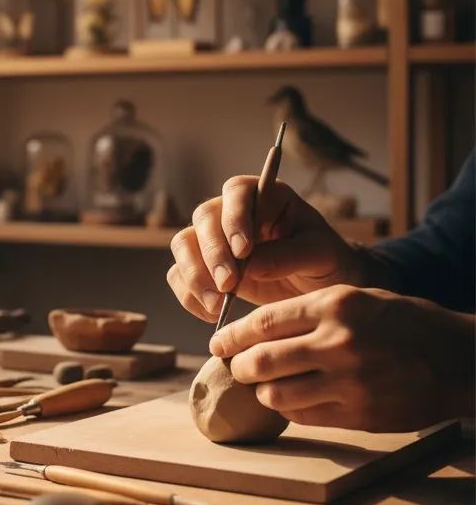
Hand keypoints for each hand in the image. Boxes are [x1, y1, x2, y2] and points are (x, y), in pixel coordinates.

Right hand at [167, 176, 365, 320]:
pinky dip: (189, 295)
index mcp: (264, 196)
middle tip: (229, 285)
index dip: (234, 217)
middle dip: (213, 253)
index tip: (244, 250)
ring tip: (217, 304)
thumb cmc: (325, 262)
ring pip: (184, 245)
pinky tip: (212, 313)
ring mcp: (213, 240)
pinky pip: (179, 275)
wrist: (318, 289)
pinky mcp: (203, 268)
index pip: (237, 191)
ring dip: (194, 275)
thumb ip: (289, 255)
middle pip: (203, 218)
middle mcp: (232, 212)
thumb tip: (250, 265)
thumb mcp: (320, 255)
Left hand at [208, 285, 474, 431]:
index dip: (230, 336)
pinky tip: (292, 400)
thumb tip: (253, 330)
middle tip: (236, 367)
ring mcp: (350, 383)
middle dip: (239, 366)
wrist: (459, 359)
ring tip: (264, 385)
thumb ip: (307, 311)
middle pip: (261, 361)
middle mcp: (338, 343)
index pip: (262, 323)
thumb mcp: (356, 298)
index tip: (217, 343)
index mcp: (334, 306)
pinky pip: (303, 416)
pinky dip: (289, 409)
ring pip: (277, 394)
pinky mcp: (360, 415)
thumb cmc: (400, 321)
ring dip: (262, 392)